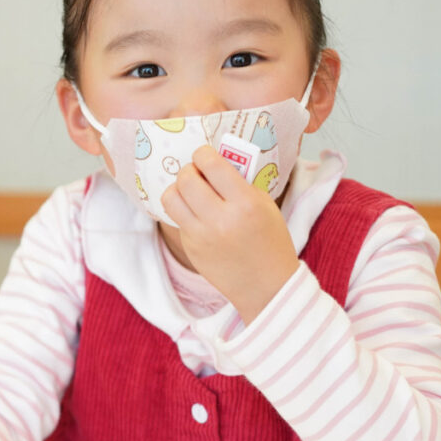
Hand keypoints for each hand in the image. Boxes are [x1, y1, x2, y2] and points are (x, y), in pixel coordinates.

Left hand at [162, 145, 298, 322]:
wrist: (266, 286)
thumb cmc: (269, 240)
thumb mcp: (265, 204)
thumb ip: (239, 182)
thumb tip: (212, 163)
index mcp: (245, 203)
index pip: (211, 164)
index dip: (203, 154)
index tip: (205, 155)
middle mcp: (220, 219)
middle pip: (186, 179)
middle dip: (190, 170)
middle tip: (197, 173)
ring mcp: (201, 236)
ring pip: (171, 198)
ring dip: (178, 188)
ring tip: (191, 191)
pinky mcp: (190, 248)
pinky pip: (177, 219)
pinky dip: (184, 211)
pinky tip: (198, 214)